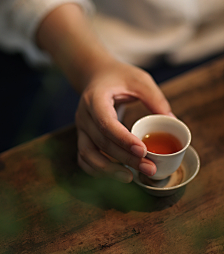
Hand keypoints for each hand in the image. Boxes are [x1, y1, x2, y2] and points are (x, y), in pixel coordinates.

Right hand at [76, 60, 173, 182]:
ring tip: (131, 178)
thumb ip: (154, 98)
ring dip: (108, 169)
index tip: (143, 150)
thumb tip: (172, 121)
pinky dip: (96, 170)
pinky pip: (84, 158)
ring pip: (88, 154)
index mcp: (95, 98)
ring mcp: (81, 127)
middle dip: (125, 158)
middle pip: (101, 142)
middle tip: (149, 168)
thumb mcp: (139, 79)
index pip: (106, 122)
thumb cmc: (118, 76)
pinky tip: (115, 174)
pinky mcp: (83, 136)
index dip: (123, 139)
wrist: (95, 75)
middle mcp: (84, 115)